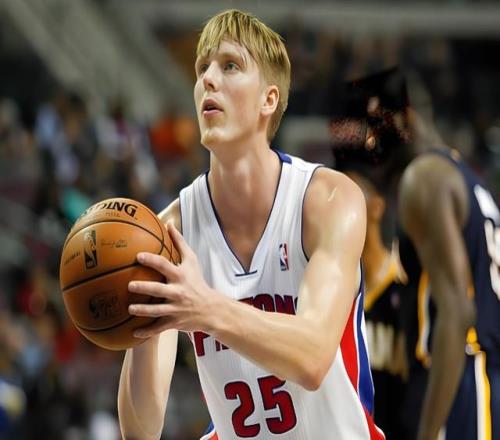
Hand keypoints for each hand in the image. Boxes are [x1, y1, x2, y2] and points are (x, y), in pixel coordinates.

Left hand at [128, 222, 215, 336]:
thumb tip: (168, 223)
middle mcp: (178, 292)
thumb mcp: (192, 261)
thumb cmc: (197, 281)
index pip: (164, 266)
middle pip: (159, 290)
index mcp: (180, 276)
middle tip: (130, 285)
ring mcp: (175, 308)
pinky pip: (158, 328)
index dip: (152, 260)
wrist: (211, 309)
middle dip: (145, 287)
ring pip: (156, 311)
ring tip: (129, 308)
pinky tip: (133, 334)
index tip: (138, 256)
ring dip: (142, 310)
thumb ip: (179, 242)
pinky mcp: (174, 322)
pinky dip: (146, 332)